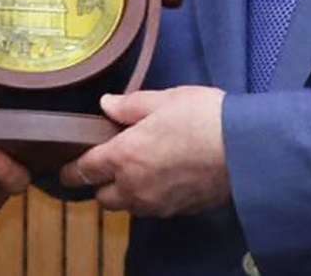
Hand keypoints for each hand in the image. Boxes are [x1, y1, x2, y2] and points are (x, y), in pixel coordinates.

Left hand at [58, 87, 230, 217]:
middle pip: (102, 197)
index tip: (65, 169)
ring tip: (137, 172)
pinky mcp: (179, 211)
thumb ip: (129, 105)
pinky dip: (150, 198)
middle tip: (108, 164)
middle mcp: (135, 186)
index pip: (83, 171)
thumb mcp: (163, 99)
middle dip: (100, 184)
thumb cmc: (203, 118)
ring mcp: (157, 203)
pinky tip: (163, 179)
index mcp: (123, 157)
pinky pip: (153, 210)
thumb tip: (106, 104)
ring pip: (127, 207)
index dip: (70, 170)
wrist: (245, 148)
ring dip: (125, 193)